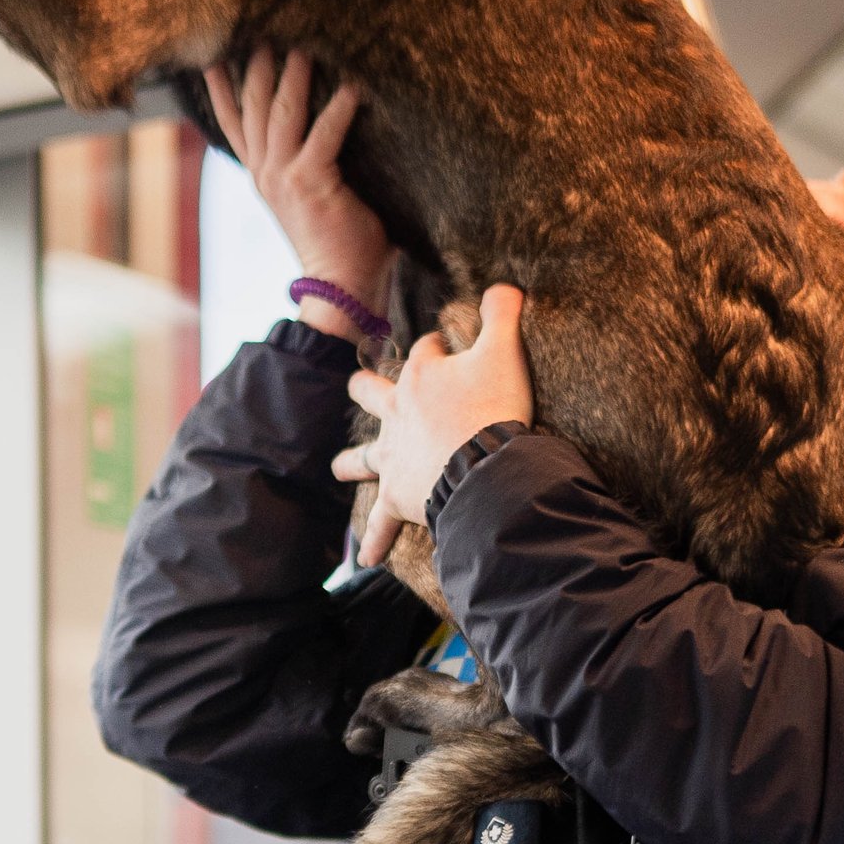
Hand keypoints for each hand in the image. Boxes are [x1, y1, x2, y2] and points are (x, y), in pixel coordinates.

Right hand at [215, 48, 391, 338]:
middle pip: (250, 105)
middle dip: (256, 63)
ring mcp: (282, 177)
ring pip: (279, 110)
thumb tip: (336, 116)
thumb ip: (314, 159)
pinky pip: (324, 133)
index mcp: (261, 174)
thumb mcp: (316, 193)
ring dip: (292, 73)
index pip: (233, 119)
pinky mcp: (311, 183)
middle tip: (266, 26)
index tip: (216, 50)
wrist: (342, 288)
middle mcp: (264, 172)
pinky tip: (354, 84)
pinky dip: (339, 106)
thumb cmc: (344, 240)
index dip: (222, 84)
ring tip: (305, 42)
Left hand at [334, 287, 531, 565]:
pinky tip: (362, 560)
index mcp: (421, 375)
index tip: (444, 347)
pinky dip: (373, 541)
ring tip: (337, 467)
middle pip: (370, 392)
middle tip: (362, 386)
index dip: (437, 347)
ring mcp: (393, 456)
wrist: (483, 466)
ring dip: (349, 462)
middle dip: (366, 387)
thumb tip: (505, 282)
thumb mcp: (504, 349)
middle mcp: (397, 412)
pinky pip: (380, 523)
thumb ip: (503, 311)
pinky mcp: (397, 496)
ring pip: (362, 457)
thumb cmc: (494, 408)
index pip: (425, 351)